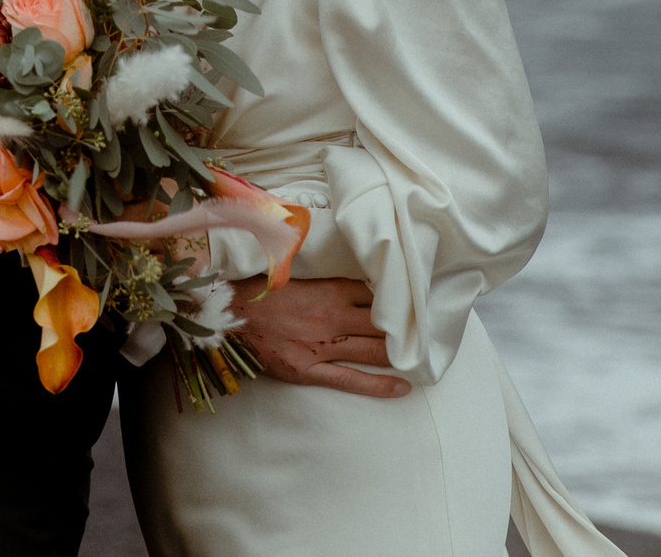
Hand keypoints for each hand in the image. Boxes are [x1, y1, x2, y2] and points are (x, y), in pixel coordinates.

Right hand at [227, 276, 408, 398]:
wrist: (230, 313)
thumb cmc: (262, 290)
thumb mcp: (298, 272)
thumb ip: (330, 278)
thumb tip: (360, 280)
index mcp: (331, 289)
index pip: (377, 295)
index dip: (400, 301)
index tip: (417, 305)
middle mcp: (333, 316)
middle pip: (382, 324)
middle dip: (407, 330)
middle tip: (431, 335)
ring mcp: (323, 345)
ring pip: (374, 350)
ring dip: (399, 354)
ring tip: (423, 359)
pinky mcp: (310, 369)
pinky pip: (351, 379)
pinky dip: (379, 385)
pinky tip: (402, 387)